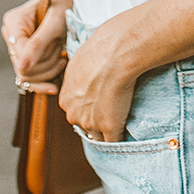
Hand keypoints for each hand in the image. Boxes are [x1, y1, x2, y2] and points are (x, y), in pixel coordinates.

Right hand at [1, 0, 67, 94]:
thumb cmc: (65, 9)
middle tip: (62, 49)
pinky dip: (44, 83)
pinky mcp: (26, 60)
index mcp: (13, 22)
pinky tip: (55, 86)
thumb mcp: (54, 24)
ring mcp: (17, 49)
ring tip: (62, 56)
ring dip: (49, 70)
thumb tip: (21, 68)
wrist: (74, 7)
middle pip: (21, 68)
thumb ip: (37, 45)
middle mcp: (11, 36)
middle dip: (46, 63)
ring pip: (27, 77)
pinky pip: (29, 81)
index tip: (59, 46)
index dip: (39, 57)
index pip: (20, 53)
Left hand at [59, 18, 137, 141]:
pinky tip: (127, 136)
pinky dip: (120, 140)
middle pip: (85, 125)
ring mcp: (91, 123)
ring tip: (120, 124)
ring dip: (107, 132)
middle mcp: (74, 114)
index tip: (99, 105)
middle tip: (110, 112)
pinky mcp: (109, 128)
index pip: (76, 112)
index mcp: (66, 99)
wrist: (114, 55)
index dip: (88, 109)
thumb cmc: (99, 51)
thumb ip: (79, 77)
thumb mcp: (79, 62)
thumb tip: (85, 77)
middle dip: (95, 122)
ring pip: (98, 136)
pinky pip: (113, 142)